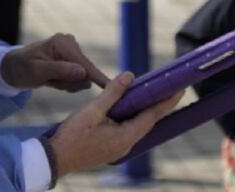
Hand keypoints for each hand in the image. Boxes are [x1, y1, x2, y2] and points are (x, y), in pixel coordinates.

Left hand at [1, 33, 110, 91]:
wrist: (11, 68)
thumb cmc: (21, 69)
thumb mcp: (36, 72)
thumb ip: (60, 71)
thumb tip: (83, 72)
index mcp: (63, 43)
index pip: (84, 64)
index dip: (99, 77)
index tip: (115, 86)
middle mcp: (70, 43)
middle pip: (85, 71)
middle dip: (70, 82)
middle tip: (51, 83)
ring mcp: (72, 50)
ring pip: (82, 75)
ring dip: (67, 83)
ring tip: (50, 80)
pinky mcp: (72, 57)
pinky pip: (78, 75)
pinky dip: (67, 81)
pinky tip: (54, 79)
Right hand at [47, 72, 182, 177]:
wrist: (54, 158)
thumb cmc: (72, 136)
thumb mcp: (92, 111)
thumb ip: (113, 93)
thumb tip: (129, 76)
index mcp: (125, 137)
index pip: (152, 115)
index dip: (167, 101)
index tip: (180, 88)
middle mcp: (126, 145)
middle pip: (149, 121)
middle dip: (161, 104)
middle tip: (173, 87)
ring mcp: (119, 148)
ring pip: (138, 125)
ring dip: (147, 109)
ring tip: (156, 93)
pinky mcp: (111, 147)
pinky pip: (129, 129)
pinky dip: (134, 116)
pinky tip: (132, 106)